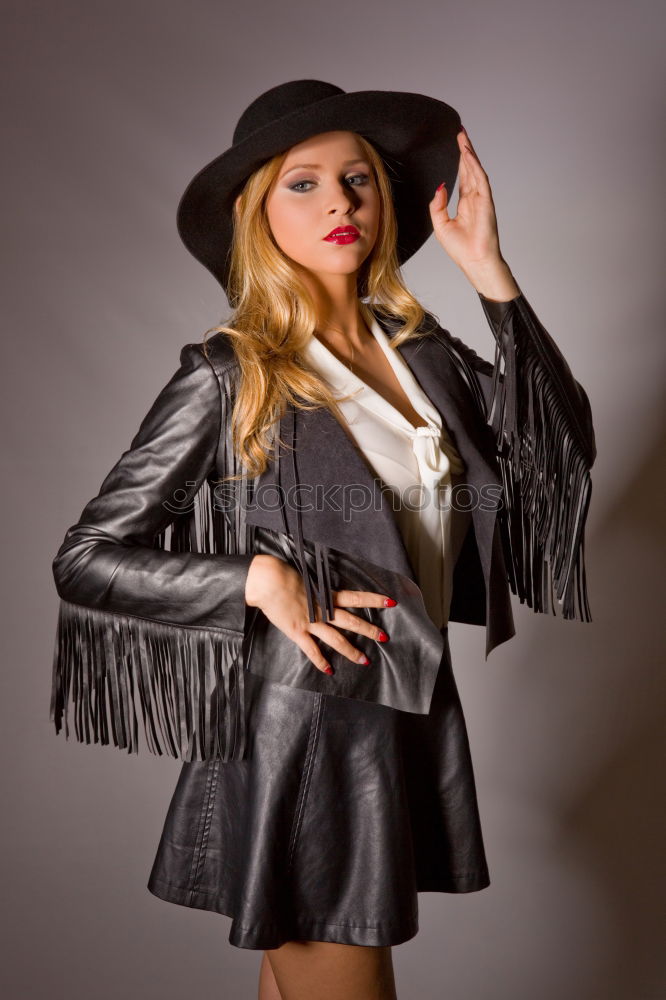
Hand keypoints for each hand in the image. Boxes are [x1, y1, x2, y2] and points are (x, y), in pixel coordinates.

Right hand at [244, 553, 393, 675]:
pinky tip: (329, 671)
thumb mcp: (306, 577)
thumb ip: (316, 586)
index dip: (374, 600)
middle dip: (369, 630)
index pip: (356, 598)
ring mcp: (311, 622)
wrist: (268, 581)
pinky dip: (320, 662)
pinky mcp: (297, 632)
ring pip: (337, 639)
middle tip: (385, 637)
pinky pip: (312, 650)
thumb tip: (319, 587)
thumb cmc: (284, 574)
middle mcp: (323, 610)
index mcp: (326, 594)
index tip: (391, 602)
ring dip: (352, 651)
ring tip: (365, 661)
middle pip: (352, 622)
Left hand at [429, 127, 519, 299]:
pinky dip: (474, 165)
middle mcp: (474, 198)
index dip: (459, 161)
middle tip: (460, 132)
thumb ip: (437, 205)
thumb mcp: (441, 225)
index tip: (455, 146)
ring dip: (469, 153)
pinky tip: (467, 154)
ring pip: (475, 170)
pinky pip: (479, 179)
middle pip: (469, 169)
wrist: (475, 262)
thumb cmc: (461, 249)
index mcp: (465, 204)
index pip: (462, 177)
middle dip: (464, 150)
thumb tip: (440, 186)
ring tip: (463, 137)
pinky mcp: (486, 201)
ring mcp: (481, 198)